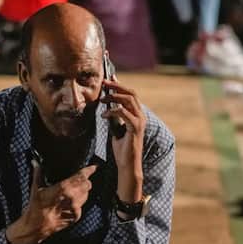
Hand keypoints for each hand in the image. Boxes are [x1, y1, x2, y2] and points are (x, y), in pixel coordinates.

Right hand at [7, 163, 98, 243]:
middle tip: (81, 178)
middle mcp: (72, 197)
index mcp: (64, 188)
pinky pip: (82, 205)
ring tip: (74, 190)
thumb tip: (35, 162)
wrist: (37, 226)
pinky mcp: (76, 216)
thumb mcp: (36, 188)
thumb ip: (38, 173)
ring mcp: (76, 208)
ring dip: (83, 190)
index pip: (81, 176)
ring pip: (86, 195)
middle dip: (85, 180)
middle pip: (87, 185)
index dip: (89, 170)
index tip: (93, 167)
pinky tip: (70, 202)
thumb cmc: (36, 207)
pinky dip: (78, 201)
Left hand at [99, 79, 147, 203]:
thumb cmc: (122, 149)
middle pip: (131, 93)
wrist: (128, 164)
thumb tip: (108, 106)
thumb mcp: (117, 129)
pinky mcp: (135, 128)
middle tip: (104, 83)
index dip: (120, 85)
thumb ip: (116, 118)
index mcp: (137, 115)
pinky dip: (112, 110)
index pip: (130, 95)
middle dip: (117, 86)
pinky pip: (123, 112)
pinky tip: (104, 114)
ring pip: (129, 99)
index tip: (109, 79)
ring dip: (114, 96)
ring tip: (102, 99)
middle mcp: (141, 116)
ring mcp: (139, 121)